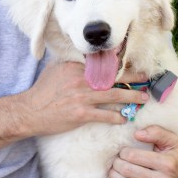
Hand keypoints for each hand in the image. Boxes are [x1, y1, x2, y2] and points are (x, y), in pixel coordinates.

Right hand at [25, 62, 147, 134]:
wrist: (29, 111)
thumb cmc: (42, 91)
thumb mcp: (56, 70)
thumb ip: (71, 63)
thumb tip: (83, 59)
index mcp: (77, 68)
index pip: (103, 66)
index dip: (120, 67)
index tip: (132, 68)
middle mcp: (82, 80)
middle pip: (114, 79)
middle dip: (134, 79)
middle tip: (147, 81)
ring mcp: (82, 97)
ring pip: (114, 95)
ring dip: (131, 97)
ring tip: (142, 99)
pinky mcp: (81, 114)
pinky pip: (105, 115)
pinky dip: (116, 116)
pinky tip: (124, 118)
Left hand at [109, 124, 177, 177]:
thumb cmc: (174, 161)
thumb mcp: (171, 143)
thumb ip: (156, 132)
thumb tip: (137, 134)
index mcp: (168, 164)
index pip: (133, 156)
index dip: (124, 152)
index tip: (123, 152)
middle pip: (127, 170)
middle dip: (117, 163)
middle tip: (116, 161)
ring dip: (115, 176)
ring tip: (115, 170)